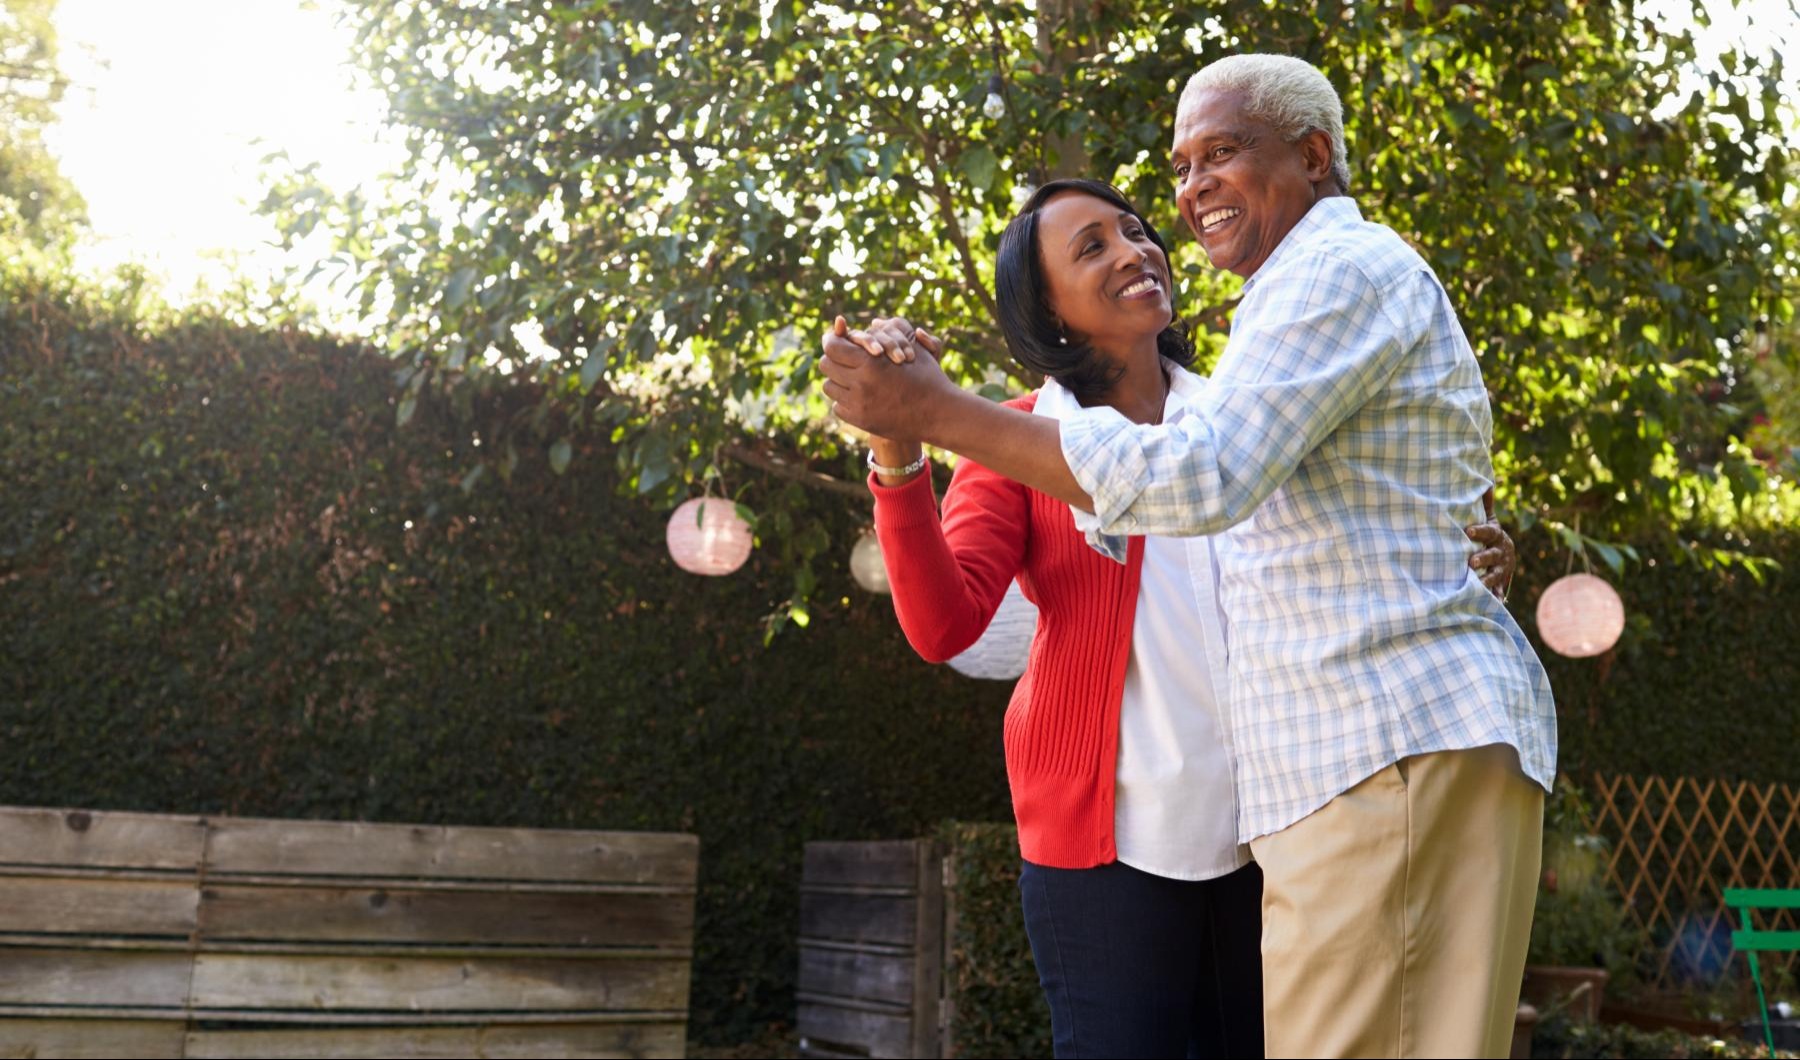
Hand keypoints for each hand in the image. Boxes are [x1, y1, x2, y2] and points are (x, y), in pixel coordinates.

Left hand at [820, 314, 961, 441]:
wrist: (938, 414)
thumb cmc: (927, 377)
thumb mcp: (911, 349)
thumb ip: (890, 334)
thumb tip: (872, 322)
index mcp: (871, 362)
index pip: (832, 347)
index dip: (832, 341)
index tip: (835, 341)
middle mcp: (861, 383)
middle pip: (826, 365)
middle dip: (833, 359)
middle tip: (842, 358)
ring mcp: (859, 404)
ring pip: (829, 387)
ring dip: (837, 380)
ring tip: (851, 377)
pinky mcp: (860, 420)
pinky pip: (837, 407)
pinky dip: (844, 400)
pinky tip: (858, 395)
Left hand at [1465, 486, 1515, 599]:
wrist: (1505, 555)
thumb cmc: (1489, 535)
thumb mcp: (1488, 520)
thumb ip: (1485, 505)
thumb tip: (1485, 483)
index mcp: (1497, 536)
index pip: (1489, 532)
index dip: (1479, 531)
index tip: (1467, 530)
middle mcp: (1502, 553)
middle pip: (1493, 555)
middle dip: (1483, 558)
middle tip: (1471, 562)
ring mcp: (1502, 569)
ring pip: (1496, 575)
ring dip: (1488, 580)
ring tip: (1477, 584)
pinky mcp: (1501, 584)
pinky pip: (1500, 592)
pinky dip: (1496, 598)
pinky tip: (1492, 605)